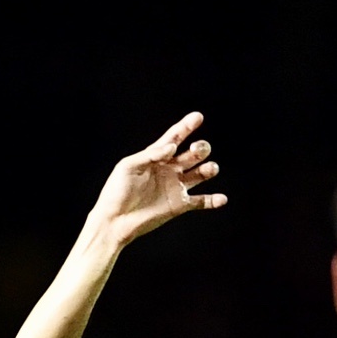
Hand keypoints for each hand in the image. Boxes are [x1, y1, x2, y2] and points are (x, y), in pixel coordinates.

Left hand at [88, 112, 226, 249]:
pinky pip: (200, 201)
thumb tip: (172, 146)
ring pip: (200, 174)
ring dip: (209, 169)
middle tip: (196, 150)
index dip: (186, 126)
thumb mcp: (128, 166)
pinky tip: (222, 199)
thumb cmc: (116, 191)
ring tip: (209, 169)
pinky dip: (212, 201)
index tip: (198, 117)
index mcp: (157, 156)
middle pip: (193, 154)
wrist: (114, 221)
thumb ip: (150, 154)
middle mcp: (169, 169)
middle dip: (199, 149)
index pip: (175, 137)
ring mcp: (176, 187)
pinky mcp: (178, 205)